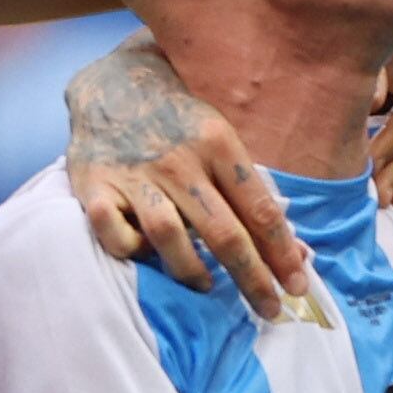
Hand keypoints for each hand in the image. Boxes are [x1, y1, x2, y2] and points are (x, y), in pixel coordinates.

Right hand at [64, 35, 311, 318]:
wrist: (112, 84)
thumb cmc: (180, 122)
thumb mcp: (222, 140)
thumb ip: (251, 193)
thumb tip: (298, 252)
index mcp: (218, 143)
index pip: (260, 210)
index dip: (282, 254)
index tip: (297, 286)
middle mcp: (179, 160)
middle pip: (224, 232)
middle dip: (252, 278)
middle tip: (269, 309)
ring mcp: (135, 173)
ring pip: (170, 237)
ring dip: (193, 271)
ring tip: (206, 286)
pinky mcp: (94, 184)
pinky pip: (114, 232)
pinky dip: (131, 250)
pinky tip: (144, 254)